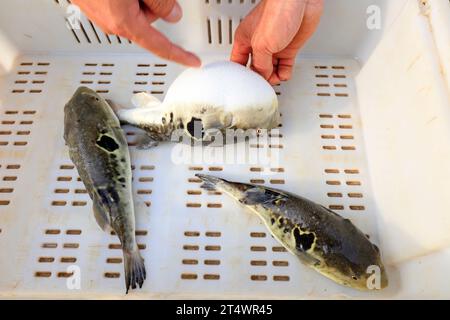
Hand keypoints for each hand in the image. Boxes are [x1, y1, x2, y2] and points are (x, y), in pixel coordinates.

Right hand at [71, 0, 200, 66]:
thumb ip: (161, 3)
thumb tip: (173, 14)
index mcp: (125, 23)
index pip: (160, 46)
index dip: (179, 54)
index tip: (193, 61)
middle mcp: (112, 24)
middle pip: (148, 23)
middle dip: (153, 5)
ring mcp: (101, 16)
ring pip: (133, 12)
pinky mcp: (94, 6)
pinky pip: (119, 5)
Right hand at [231, 0, 322, 83]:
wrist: (300, 1)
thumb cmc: (277, 12)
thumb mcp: (262, 45)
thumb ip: (260, 65)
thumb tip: (263, 77)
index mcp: (245, 39)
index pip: (238, 62)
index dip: (241, 75)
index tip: (245, 85)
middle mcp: (259, 44)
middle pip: (256, 68)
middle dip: (260, 77)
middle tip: (263, 84)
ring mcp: (275, 46)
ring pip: (271, 69)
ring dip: (273, 77)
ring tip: (274, 80)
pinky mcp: (289, 48)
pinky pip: (285, 66)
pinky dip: (285, 73)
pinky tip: (284, 74)